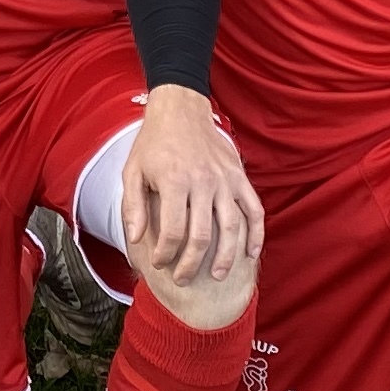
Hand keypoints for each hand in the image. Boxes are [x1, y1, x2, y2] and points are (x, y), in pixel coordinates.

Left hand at [116, 84, 262, 285]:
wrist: (181, 111)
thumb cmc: (154, 144)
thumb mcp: (133, 171)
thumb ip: (134, 206)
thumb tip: (136, 239)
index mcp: (174, 180)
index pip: (173, 230)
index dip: (166, 253)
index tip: (159, 263)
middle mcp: (203, 181)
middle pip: (202, 235)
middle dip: (191, 263)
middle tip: (183, 279)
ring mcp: (225, 180)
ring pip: (231, 227)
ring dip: (225, 256)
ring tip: (216, 276)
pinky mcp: (239, 177)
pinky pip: (254, 210)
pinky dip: (256, 234)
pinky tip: (249, 254)